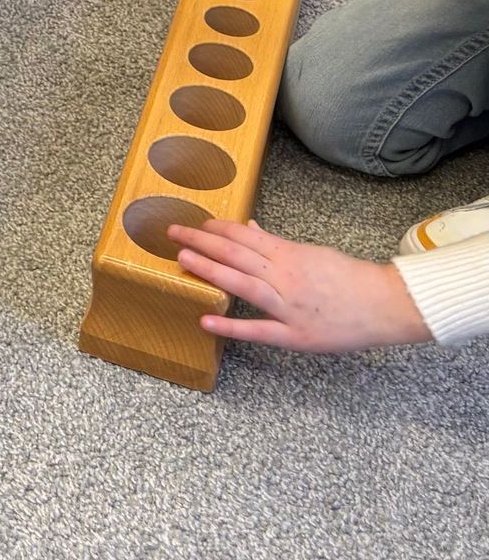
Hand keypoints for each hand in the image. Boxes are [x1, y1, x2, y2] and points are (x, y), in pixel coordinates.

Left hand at [167, 217, 432, 353]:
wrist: (386, 305)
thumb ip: (277, 244)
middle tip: (173, 233)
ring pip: (242, 284)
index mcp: (289, 255)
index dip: (217, 230)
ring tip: (182, 260)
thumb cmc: (350, 277)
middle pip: (236, 255)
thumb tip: (249, 226)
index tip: (196, 225)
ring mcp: (288, 307)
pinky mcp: (295, 335)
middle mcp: (284, 277)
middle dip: (202, 242)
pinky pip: (258, 330)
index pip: (244, 237)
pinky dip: (231, 326)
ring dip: (210, 270)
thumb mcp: (312, 252)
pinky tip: (206, 320)